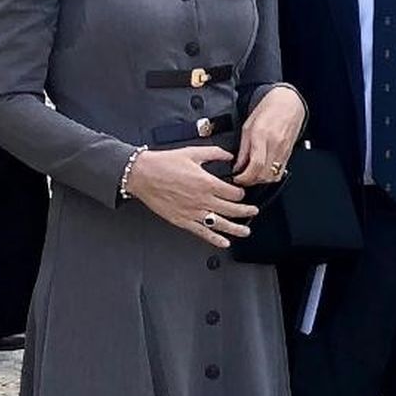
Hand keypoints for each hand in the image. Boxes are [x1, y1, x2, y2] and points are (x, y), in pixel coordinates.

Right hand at [125, 144, 258, 244]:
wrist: (142, 174)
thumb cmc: (164, 163)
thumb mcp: (193, 152)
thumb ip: (214, 153)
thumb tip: (229, 156)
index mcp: (206, 182)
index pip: (233, 192)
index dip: (242, 192)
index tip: (243, 192)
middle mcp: (202, 199)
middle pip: (231, 209)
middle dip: (245, 211)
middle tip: (253, 212)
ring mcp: (192, 212)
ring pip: (220, 223)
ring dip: (235, 228)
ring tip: (246, 231)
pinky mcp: (182, 220)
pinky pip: (202, 232)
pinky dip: (214, 239)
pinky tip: (223, 242)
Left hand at [234, 85, 306, 185]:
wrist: (287, 104)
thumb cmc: (267, 111)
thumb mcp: (247, 127)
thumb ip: (243, 149)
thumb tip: (237, 167)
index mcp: (261, 135)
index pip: (255, 164)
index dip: (244, 177)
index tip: (237, 178)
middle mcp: (274, 144)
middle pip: (264, 174)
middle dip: (251, 181)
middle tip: (242, 179)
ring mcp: (284, 150)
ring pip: (272, 176)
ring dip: (261, 180)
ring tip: (252, 176)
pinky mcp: (289, 154)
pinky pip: (280, 172)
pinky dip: (270, 177)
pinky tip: (263, 172)